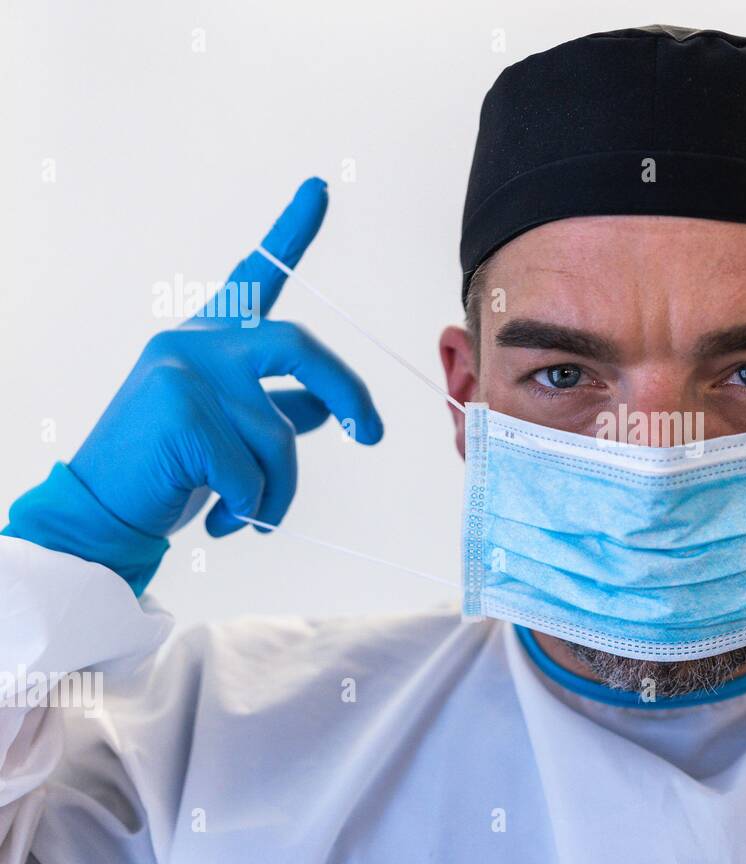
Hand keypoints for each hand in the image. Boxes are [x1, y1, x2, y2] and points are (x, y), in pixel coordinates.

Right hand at [68, 177, 383, 539]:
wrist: (100, 512)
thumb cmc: (171, 469)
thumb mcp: (229, 429)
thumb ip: (275, 406)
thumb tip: (327, 406)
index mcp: (207, 338)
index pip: (256, 276)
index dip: (290, 232)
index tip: (319, 187)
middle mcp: (194, 342)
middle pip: (300, 349)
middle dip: (348, 393)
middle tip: (370, 433)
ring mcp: (184, 371)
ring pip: (281, 435)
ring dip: (278, 492)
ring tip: (250, 517)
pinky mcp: (180, 411)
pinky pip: (251, 472)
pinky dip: (249, 509)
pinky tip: (218, 520)